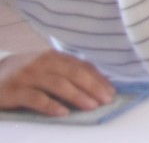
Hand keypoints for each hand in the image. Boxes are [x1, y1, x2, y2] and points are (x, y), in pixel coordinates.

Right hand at [0, 51, 114, 116]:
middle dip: (93, 86)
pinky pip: (35, 98)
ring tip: (92, 106)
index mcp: (54, 57)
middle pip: (73, 73)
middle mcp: (42, 63)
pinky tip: (63, 113)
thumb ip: (68, 72)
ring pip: (57, 84)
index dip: (98, 78)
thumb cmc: (25, 74)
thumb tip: (99, 83)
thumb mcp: (47, 68)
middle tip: (107, 100)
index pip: (81, 66)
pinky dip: (50, 105)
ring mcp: (28, 75)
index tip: (112, 91)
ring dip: (77, 95)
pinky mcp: (14, 90)